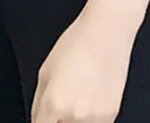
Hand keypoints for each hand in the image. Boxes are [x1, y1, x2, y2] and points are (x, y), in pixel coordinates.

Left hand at [31, 5, 139, 122]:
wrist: (107, 34)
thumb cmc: (77, 44)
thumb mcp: (45, 71)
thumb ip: (39, 103)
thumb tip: (39, 118)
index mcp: (54, 105)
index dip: (43, 120)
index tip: (46, 116)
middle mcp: (74, 117)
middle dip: (58, 118)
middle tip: (63, 100)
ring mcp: (94, 119)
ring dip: (74, 119)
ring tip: (79, 95)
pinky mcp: (111, 116)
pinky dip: (90, 116)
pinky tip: (91, 95)